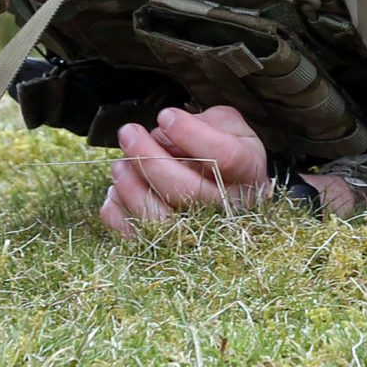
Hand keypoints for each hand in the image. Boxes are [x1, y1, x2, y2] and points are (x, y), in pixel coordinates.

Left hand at [98, 105, 270, 236]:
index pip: (226, 156)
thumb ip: (206, 122)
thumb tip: (164, 134)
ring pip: (160, 219)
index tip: (165, 116)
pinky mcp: (169, 250)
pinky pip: (136, 236)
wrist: (230, 192)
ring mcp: (201, 233)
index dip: (191, 133)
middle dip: (149, 157)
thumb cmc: (225, 153)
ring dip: (131, 186)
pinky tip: (118, 190)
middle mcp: (230, 209)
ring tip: (120, 162)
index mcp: (249, 174)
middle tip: (129, 132)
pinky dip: (119, 212)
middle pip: (187, 190)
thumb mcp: (230, 127)